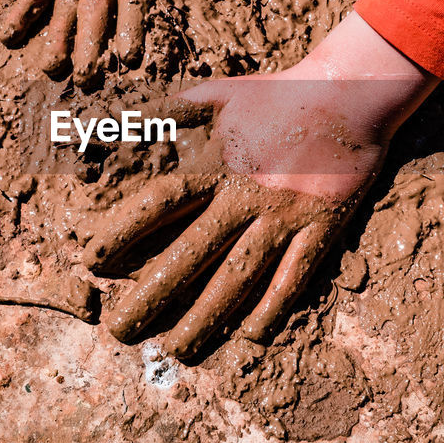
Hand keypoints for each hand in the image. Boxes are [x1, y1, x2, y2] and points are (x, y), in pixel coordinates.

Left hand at [83, 14, 439, 356]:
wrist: (352, 92)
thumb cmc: (281, 93)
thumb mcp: (220, 93)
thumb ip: (174, 111)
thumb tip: (122, 117)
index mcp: (218, 164)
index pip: (161, 202)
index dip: (123, 231)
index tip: (91, 261)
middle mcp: (246, 196)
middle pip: (192, 253)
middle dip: (153, 294)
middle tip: (121, 330)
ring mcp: (285, 216)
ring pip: (239, 276)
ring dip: (206, 317)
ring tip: (175, 350)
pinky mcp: (321, 227)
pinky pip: (294, 276)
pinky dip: (273, 306)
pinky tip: (250, 335)